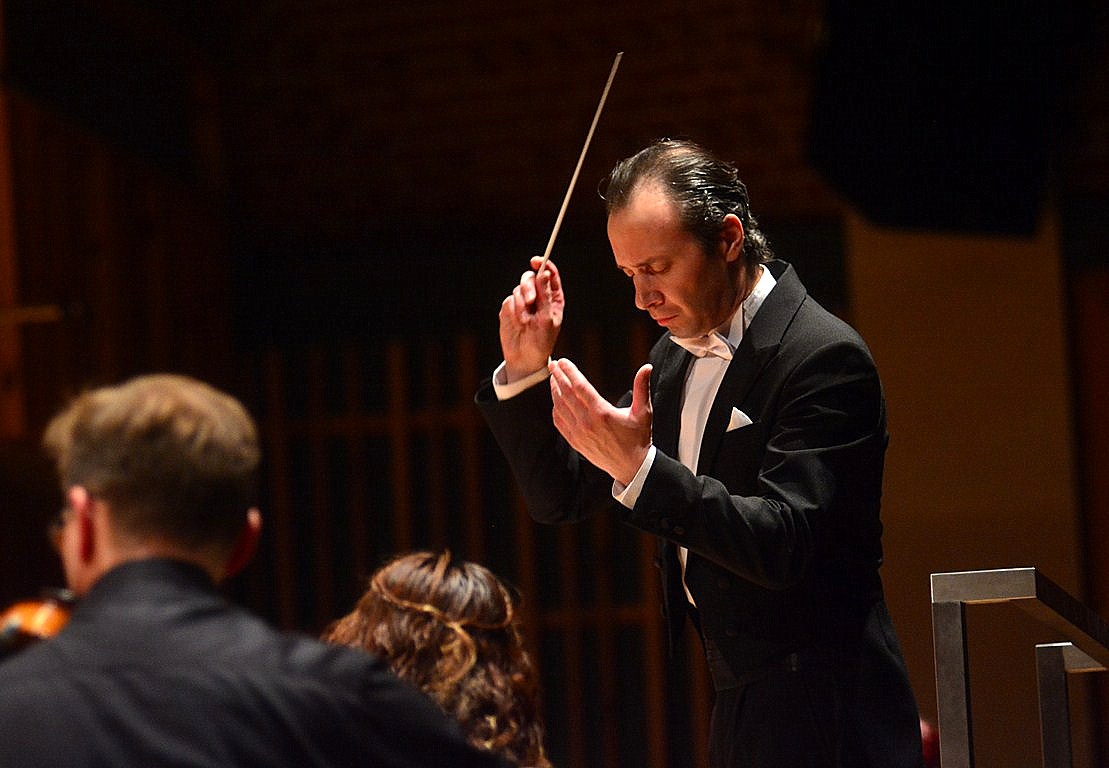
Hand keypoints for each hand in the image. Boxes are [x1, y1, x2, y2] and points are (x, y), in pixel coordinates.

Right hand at [499, 256, 565, 381]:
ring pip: (518, 288)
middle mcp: (538, 297)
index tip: (536, 261)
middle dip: (529, 287)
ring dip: (521, 304)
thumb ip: (545, 296)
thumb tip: (544, 274)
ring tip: (525, 321)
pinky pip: (509, 300)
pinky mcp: (510, 308)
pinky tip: (517, 323)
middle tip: (530, 301)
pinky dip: (513, 310)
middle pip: (531, 277)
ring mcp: (523, 302)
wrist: (524, 358)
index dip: (543, 264)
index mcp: (552, 298)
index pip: (549, 274)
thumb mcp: (547, 319)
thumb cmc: (542, 341)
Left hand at [548, 359, 652, 485]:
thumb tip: (647, 367)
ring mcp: (579, 433)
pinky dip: (556, 409)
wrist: (631, 467)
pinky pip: (560, 422)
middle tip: (553, 365)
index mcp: (602, 412)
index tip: (563, 361)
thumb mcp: (643, 412)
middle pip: (566, 394)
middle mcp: (587, 422)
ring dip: (555, 391)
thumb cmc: (639, 438)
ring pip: (560, 407)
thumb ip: (642, 388)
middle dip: (558, 377)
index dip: (569, 372)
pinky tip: (556, 400)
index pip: (580, 386)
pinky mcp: (575, 442)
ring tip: (553, 378)